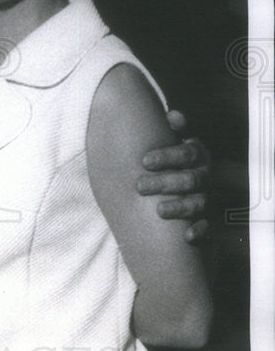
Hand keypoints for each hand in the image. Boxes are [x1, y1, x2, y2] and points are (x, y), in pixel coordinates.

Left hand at [137, 111, 209, 242]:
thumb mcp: (174, 144)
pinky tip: (187, 235)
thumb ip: (174, 130)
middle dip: (166, 182)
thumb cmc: (172, 162)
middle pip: (191, 179)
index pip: (188, 153)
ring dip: (180, 206)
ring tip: (158, 210)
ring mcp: (210, 197)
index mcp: (199, 155)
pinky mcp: (211, 218)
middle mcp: (207, 175)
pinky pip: (211, 226)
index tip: (144, 161)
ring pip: (200, 202)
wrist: (182, 187)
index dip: (167, 156)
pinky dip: (201, 230)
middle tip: (140, 186)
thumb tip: (173, 115)